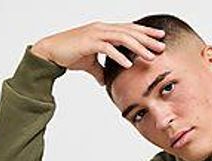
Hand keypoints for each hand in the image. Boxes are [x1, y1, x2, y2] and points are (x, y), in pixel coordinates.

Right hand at [30, 21, 167, 85]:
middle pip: (130, 31)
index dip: (145, 32)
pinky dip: (119, 55)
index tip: (159, 37)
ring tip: (150, 56)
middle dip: (147, 39)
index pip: (129, 29)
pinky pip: (107, 48)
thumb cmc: (68, 54)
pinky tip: (128, 63)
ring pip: (122, 38)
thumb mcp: (89, 63)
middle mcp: (102, 28)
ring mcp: (95, 34)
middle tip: (162, 46)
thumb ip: (99, 70)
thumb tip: (106, 81)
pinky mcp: (88, 42)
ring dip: (138, 47)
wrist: (50, 51)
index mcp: (104, 30)